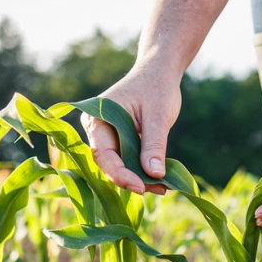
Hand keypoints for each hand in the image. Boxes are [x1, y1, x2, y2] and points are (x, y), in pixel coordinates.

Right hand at [80, 64, 181, 194]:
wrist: (159, 72)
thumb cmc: (157, 87)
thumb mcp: (158, 116)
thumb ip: (154, 145)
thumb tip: (155, 175)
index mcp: (97, 118)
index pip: (103, 154)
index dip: (120, 174)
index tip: (140, 187)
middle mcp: (97, 130)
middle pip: (110, 164)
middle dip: (133, 179)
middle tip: (159, 189)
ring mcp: (108, 137)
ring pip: (120, 166)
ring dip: (140, 178)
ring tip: (164, 187)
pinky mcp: (120, 142)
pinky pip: (129, 161)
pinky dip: (143, 171)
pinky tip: (161, 179)